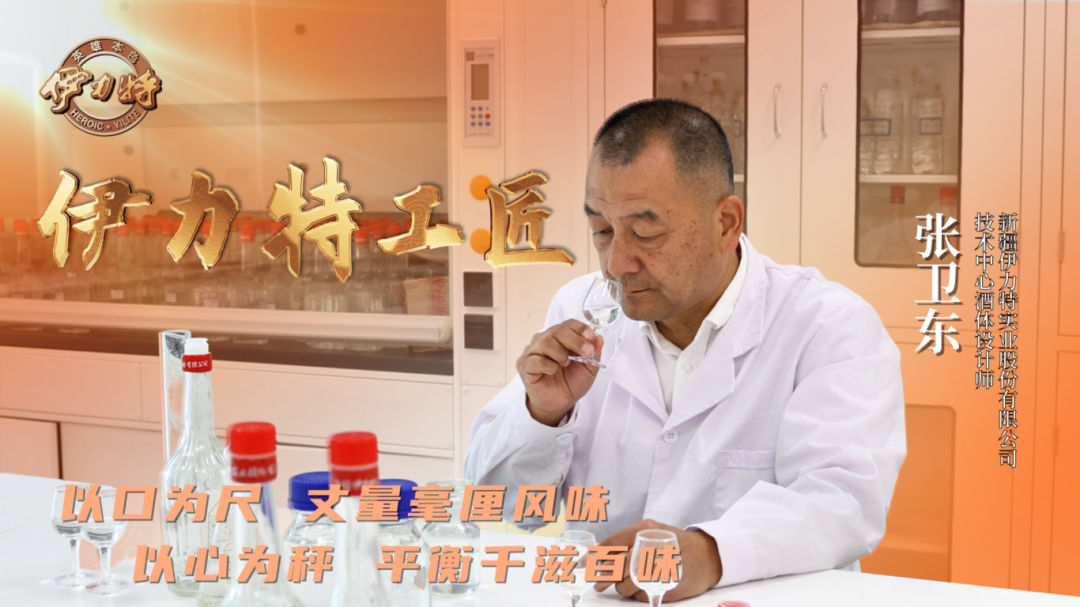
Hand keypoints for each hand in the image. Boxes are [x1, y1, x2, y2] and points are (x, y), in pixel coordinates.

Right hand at [516, 319, 603, 425]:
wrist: (559, 403)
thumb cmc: (571, 382)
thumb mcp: (589, 368)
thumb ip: (594, 353)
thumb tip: (598, 338)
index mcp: (560, 337)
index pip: (568, 324)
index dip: (580, 328)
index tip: (591, 336)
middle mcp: (544, 340)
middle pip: (557, 330)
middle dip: (575, 340)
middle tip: (587, 352)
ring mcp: (532, 351)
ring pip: (545, 342)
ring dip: (560, 354)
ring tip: (566, 364)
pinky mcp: (524, 365)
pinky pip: (535, 360)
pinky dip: (548, 366)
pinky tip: (553, 371)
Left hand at [594, 519, 722, 601]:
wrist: (708, 556)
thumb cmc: (675, 543)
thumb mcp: (651, 532)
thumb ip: (626, 540)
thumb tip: (597, 554)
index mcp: (643, 530)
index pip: (609, 545)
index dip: (592, 558)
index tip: (581, 566)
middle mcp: (649, 547)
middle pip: (614, 568)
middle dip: (602, 578)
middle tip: (597, 583)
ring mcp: (656, 568)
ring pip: (624, 585)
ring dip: (623, 587)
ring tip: (634, 580)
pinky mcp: (663, 588)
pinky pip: (639, 595)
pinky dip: (638, 593)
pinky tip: (647, 585)